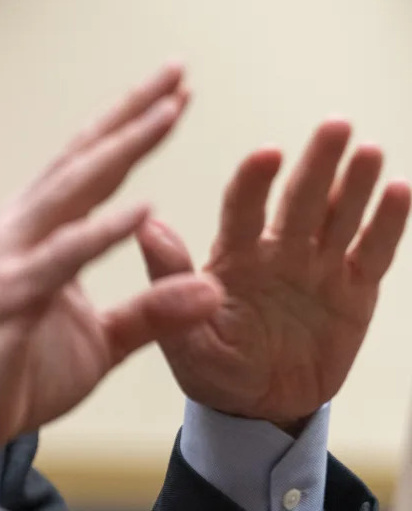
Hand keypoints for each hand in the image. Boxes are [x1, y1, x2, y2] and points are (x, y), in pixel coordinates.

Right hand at [0, 64, 223, 491]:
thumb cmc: (15, 373)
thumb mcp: (101, 343)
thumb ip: (152, 313)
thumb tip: (213, 290)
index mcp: (41, 232)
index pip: (93, 169)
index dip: (133, 129)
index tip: (176, 93)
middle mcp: (23, 229)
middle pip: (84, 159)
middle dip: (133, 114)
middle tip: (177, 71)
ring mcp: (13, 257)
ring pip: (74, 189)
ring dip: (124, 148)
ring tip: (170, 112)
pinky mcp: (12, 295)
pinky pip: (65, 256)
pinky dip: (103, 229)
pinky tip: (143, 206)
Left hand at [137, 120, 410, 430]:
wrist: (257, 408)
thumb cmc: (212, 367)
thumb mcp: (184, 335)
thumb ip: (170, 282)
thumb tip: (147, 227)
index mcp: (233, 256)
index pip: (244, 208)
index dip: (254, 181)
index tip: (266, 154)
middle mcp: (277, 251)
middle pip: (300, 199)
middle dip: (317, 164)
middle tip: (334, 126)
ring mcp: (318, 267)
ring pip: (340, 216)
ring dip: (355, 183)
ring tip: (368, 150)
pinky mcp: (354, 291)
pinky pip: (372, 253)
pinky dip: (387, 224)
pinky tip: (399, 191)